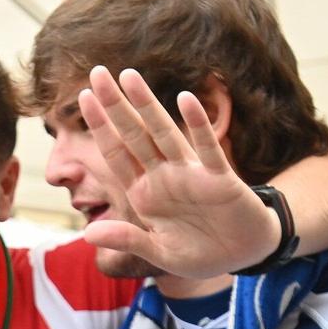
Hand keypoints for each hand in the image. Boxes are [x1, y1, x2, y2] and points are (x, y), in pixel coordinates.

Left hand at [76, 66, 280, 277]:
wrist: (243, 256)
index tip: (84, 96)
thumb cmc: (200, 253)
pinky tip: (185, 101)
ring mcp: (190, 174)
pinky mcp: (219, 178)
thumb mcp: (160, 252)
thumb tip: (87, 233)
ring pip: (164, 134)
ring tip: (128, 76)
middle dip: (115, 105)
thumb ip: (128, 239)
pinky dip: (197, 125)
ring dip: (147, 106)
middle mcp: (164, 176)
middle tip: (97, 72)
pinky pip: (207, 148)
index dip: (101, 126)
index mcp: (144, 193)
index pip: (116, 153)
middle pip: (134, 135)